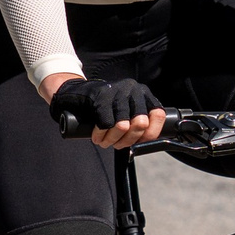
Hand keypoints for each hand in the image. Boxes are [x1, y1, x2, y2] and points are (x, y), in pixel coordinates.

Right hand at [44, 74, 165, 147]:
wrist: (76, 93)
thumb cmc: (103, 107)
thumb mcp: (125, 111)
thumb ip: (137, 122)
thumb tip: (145, 144)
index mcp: (143, 94)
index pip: (158, 115)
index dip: (150, 133)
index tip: (138, 142)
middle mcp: (133, 89)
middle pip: (141, 124)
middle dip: (128, 140)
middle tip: (117, 144)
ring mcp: (117, 91)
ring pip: (123, 126)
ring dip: (112, 140)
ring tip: (104, 142)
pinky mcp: (101, 96)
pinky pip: (105, 124)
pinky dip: (100, 135)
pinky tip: (96, 136)